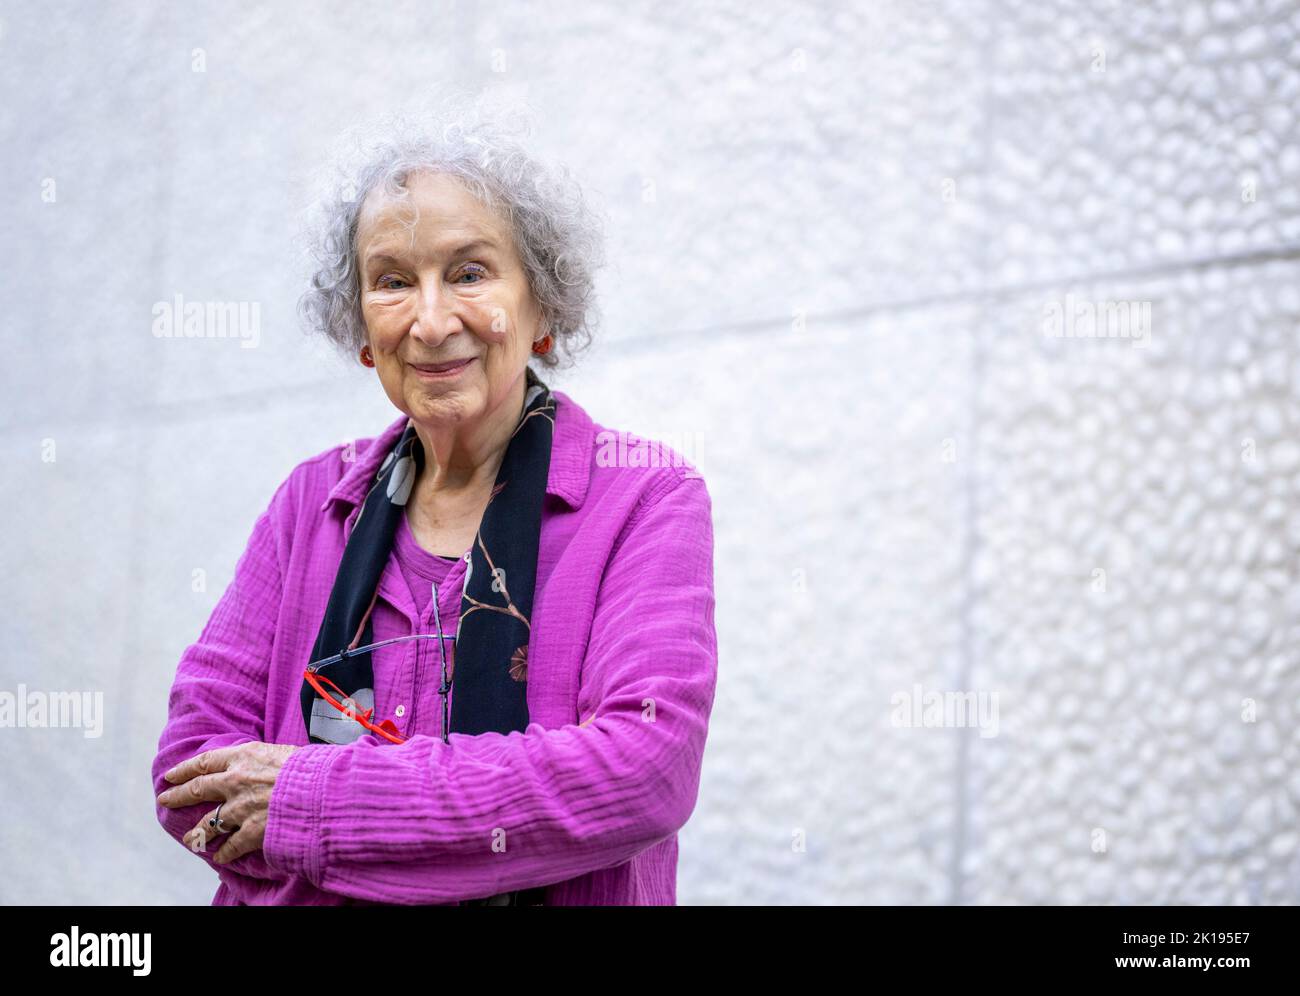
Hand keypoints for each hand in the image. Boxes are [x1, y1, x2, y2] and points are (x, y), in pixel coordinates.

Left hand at [157, 742, 300, 864]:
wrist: (324, 790)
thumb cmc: (312, 767)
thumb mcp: (284, 751)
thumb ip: (265, 760)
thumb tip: (263, 764)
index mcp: (244, 757)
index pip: (205, 762)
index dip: (185, 769)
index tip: (171, 775)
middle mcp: (236, 781)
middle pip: (198, 789)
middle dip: (178, 795)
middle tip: (165, 799)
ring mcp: (242, 808)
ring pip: (209, 822)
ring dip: (197, 831)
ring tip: (189, 838)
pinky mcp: (252, 832)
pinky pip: (231, 846)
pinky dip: (224, 853)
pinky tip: (220, 857)